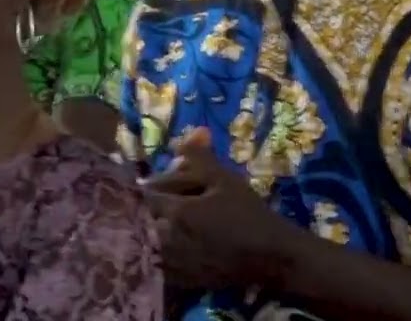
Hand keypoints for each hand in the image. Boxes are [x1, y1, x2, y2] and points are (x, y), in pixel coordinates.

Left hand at [142, 128, 296, 290]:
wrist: (269, 258)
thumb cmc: (248, 214)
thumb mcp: (225, 179)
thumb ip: (199, 157)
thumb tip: (189, 132)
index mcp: (174, 212)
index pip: (145, 194)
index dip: (151, 185)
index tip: (158, 182)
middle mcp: (165, 239)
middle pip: (141, 219)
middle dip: (148, 207)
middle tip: (162, 200)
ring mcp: (170, 263)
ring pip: (146, 241)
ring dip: (150, 229)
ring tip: (165, 221)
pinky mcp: (177, 279)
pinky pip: (157, 261)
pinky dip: (159, 250)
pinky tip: (174, 243)